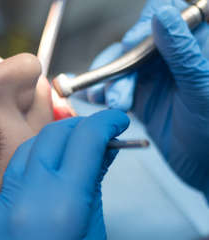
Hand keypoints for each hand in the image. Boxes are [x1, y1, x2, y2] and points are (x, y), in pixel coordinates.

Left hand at [0, 110, 129, 239]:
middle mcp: (27, 199)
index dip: (105, 124)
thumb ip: (94, 188)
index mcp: (63, 206)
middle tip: (95, 134)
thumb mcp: (94, 236)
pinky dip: (31, 168)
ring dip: (52, 142)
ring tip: (70, 151)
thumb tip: (101, 154)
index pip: (85, 142)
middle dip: (78, 127)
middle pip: (52, 136)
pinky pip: (11, 177)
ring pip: (27, 150)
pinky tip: (44, 177)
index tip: (116, 121)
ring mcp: (2, 205)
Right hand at [86, 0, 208, 199]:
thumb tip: (163, 15)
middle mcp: (171, 56)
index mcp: (196, 45)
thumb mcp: (201, 90)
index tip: (133, 48)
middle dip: (122, 68)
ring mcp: (154, 76)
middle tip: (120, 94)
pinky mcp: (140, 95)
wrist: (207, 170)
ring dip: (110, 84)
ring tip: (113, 105)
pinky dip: (102, 93)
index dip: (145, 27)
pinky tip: (95, 101)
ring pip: (121, 66)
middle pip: (135, 44)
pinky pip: (114, 87)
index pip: (166, 15)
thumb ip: (182, 53)